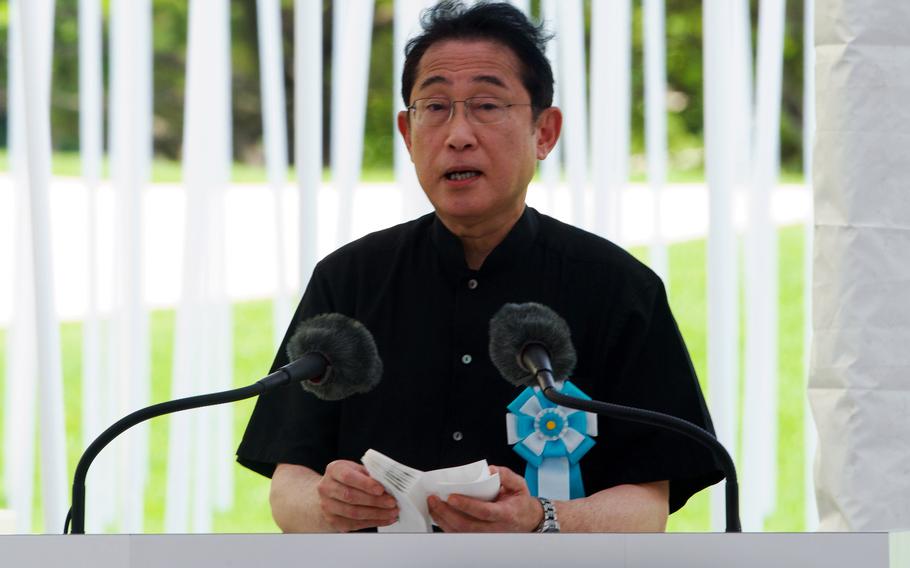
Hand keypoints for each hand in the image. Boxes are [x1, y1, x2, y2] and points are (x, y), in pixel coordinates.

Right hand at [316, 460, 398, 531]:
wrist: (329, 493)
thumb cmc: (347, 479)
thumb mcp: (356, 469)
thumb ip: (369, 474)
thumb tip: (388, 483)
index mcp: (334, 470)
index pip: (348, 477)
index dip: (365, 484)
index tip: (381, 489)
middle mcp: (326, 488)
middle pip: (351, 497)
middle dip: (375, 501)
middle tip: (391, 502)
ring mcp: (328, 506)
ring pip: (354, 513)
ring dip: (376, 514)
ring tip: (392, 512)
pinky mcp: (334, 521)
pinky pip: (355, 524)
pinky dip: (373, 522)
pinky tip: (385, 519)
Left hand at [427, 465, 543, 532]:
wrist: (527, 520)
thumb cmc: (521, 503)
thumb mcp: (519, 484)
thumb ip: (506, 475)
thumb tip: (490, 470)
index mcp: (505, 513)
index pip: (484, 512)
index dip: (467, 505)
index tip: (452, 497)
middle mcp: (494, 527)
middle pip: (467, 525)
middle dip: (447, 512)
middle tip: (435, 499)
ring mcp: (486, 535)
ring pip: (460, 532)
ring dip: (443, 519)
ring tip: (432, 505)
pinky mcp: (479, 536)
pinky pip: (459, 534)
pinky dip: (446, 525)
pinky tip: (438, 514)